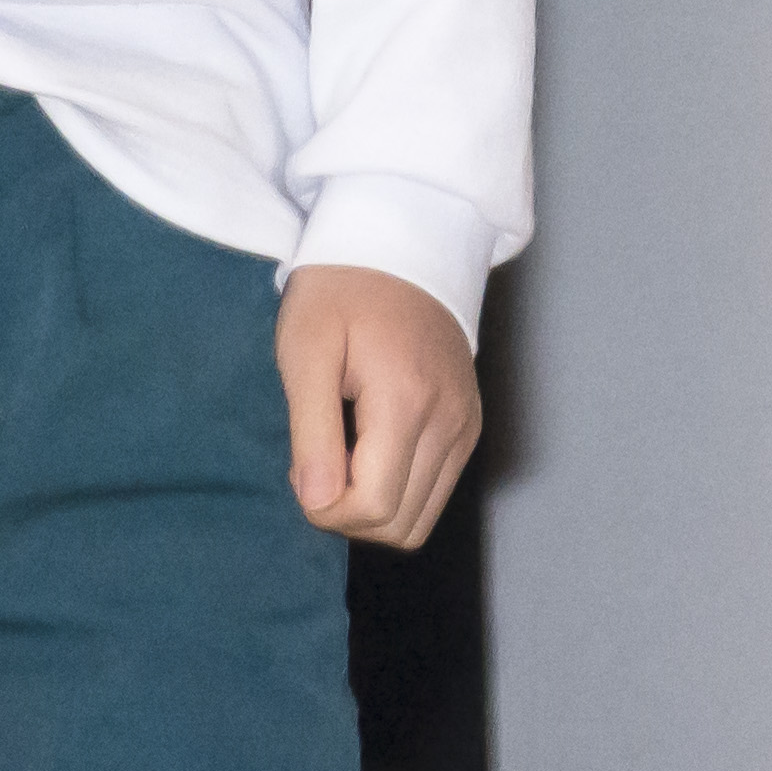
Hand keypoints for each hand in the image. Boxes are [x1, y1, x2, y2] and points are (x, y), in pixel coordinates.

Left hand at [279, 265, 481, 547]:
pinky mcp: (470, 425)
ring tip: (344, 454)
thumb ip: (311, 431)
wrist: (401, 244)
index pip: (373, 508)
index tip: (301, 465)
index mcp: (408, 402)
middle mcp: (451, 421)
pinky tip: (371, 448)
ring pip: (420, 520)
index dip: (324, 509)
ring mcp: (467, 425)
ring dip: (373, 507)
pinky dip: (398, 490)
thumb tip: (316, 503)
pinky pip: (435, 492)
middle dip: (346, 514)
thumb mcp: (306, 349)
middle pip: (399, 526)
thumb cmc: (340, 291)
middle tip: (318, 459)